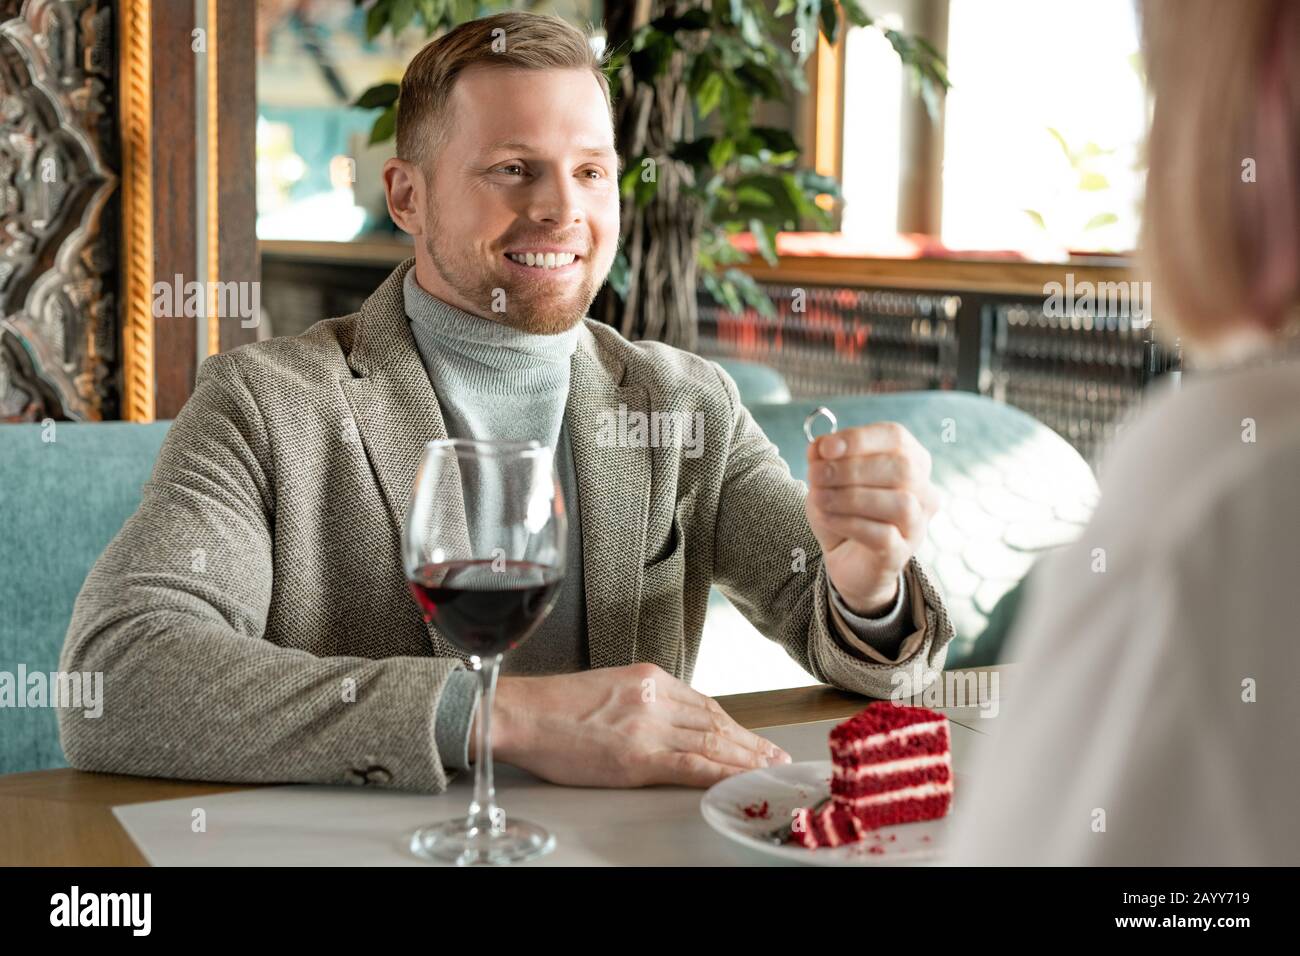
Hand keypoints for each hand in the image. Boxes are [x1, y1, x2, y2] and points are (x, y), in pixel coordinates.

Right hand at [473, 664, 791, 787]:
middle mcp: (655, 696)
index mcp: (648, 677)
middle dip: (748, 741)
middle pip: (715, 721)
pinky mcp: (638, 755)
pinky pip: (693, 767)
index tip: (751, 737)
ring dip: (745, 759)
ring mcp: (649, 726)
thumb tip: (665, 723)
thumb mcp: (607, 689)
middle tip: (774, 756)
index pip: (703, 704)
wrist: (520, 713)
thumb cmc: (551, 708)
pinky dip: (722, 774)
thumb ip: (641, 701)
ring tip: (768, 770)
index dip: (733, 724)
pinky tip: (740, 781)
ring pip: (712, 743)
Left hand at [805, 422, 938, 615]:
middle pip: (902, 467)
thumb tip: (818, 445)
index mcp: (909, 459)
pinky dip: (851, 523)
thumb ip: (823, 459)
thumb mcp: (827, 480)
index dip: (859, 439)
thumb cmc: (843, 511)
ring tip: (820, 499)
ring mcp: (916, 523)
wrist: (846, 559)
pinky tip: (828, 518)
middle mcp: (922, 490)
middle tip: (815, 475)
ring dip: (852, 497)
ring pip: (900, 503)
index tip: (825, 448)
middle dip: (852, 469)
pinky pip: (885, 535)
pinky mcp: (901, 553)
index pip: (895, 437)